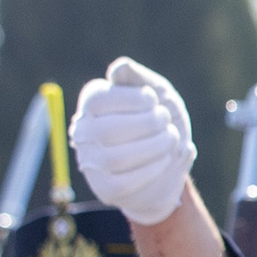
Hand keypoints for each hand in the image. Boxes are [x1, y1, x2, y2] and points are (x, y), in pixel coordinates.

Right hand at [68, 58, 197, 225]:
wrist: (171, 161)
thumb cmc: (161, 120)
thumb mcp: (157, 93)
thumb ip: (139, 78)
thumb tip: (121, 67)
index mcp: (92, 103)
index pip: (99, 100)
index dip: (133, 99)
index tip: (154, 100)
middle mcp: (84, 132)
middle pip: (107, 131)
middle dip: (148, 124)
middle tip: (166, 120)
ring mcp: (91, 162)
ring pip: (115, 158)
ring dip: (154, 147)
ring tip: (170, 139)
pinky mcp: (106, 189)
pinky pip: (124, 183)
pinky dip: (151, 170)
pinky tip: (163, 160)